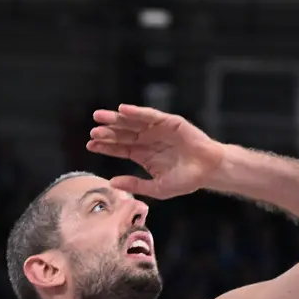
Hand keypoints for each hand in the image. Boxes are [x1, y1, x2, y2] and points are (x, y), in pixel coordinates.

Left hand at [87, 104, 233, 199]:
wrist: (209, 171)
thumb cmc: (186, 180)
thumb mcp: (157, 188)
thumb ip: (135, 185)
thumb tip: (111, 182)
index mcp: (143, 155)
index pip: (120, 148)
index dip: (105, 147)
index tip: (90, 145)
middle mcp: (148, 140)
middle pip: (122, 134)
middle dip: (107, 132)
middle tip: (92, 132)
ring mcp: (157, 130)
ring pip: (132, 122)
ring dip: (116, 119)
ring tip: (100, 117)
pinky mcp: (169, 122)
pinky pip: (150, 115)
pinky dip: (137, 112)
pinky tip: (124, 110)